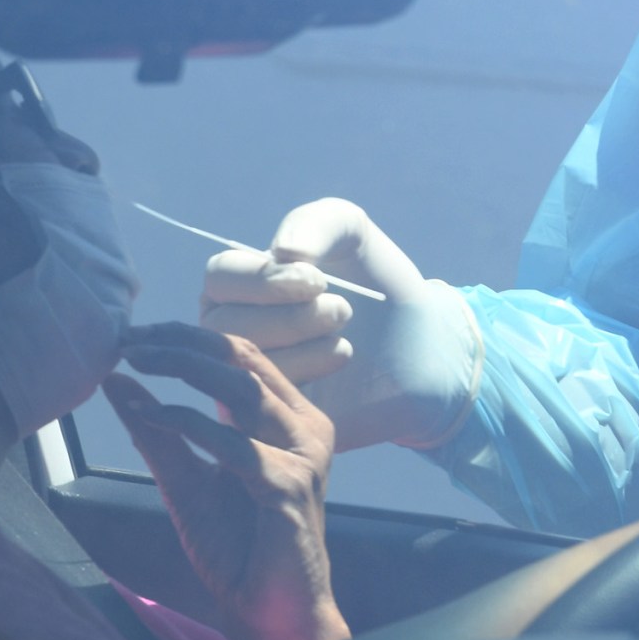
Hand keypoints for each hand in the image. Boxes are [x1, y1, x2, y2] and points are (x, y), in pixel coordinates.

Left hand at [104, 324, 348, 639]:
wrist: (269, 612)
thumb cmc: (237, 549)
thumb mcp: (187, 481)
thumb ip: (159, 433)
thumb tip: (118, 381)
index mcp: (286, 418)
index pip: (241, 355)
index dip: (188, 338)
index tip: (134, 335)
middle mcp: (304, 427)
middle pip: (243, 360)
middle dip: (182, 343)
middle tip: (130, 340)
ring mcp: (303, 455)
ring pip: (244, 389)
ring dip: (185, 370)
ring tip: (137, 363)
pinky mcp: (290, 488)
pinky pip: (236, 445)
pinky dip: (191, 425)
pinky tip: (154, 417)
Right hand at [197, 199, 482, 450]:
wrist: (419, 344)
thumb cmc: (375, 282)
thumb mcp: (351, 233)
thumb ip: (317, 223)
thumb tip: (282, 251)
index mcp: (237, 286)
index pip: (220, 277)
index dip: (264, 279)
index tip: (317, 279)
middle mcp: (229, 330)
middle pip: (226, 323)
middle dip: (292, 315)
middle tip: (342, 311)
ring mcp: (245, 376)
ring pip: (243, 362)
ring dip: (304, 342)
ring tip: (344, 334)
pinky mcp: (268, 416)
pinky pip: (261, 399)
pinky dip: (307, 372)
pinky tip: (340, 357)